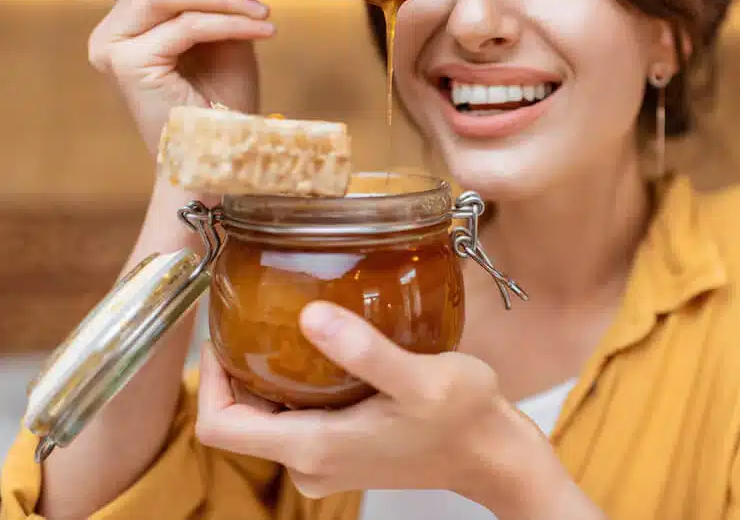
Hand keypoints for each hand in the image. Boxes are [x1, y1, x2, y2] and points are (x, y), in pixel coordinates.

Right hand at [88, 0, 271, 154]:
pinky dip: (230, 23)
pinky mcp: (129, 65)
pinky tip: (263, 32)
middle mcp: (112, 30)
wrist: (224, 156)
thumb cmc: (223, 100)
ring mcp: (115, 48)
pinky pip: (186, 25)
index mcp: (130, 18)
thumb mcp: (227, 26)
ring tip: (265, 13)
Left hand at [195, 302, 602, 518]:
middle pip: (240, 418)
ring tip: (285, 325)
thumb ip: (363, 351)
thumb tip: (310, 316)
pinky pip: (296, 418)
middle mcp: (311, 463)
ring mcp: (326, 461)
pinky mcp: (343, 451)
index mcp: (315, 447)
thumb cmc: (464, 419)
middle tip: (253, 315)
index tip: (222, 334)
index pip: (219, 426)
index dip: (207, 379)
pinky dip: (295, 385)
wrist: (493, 455)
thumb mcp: (419, 378)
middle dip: (236, 369)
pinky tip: (322, 350)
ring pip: (268, 417)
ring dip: (267, 375)